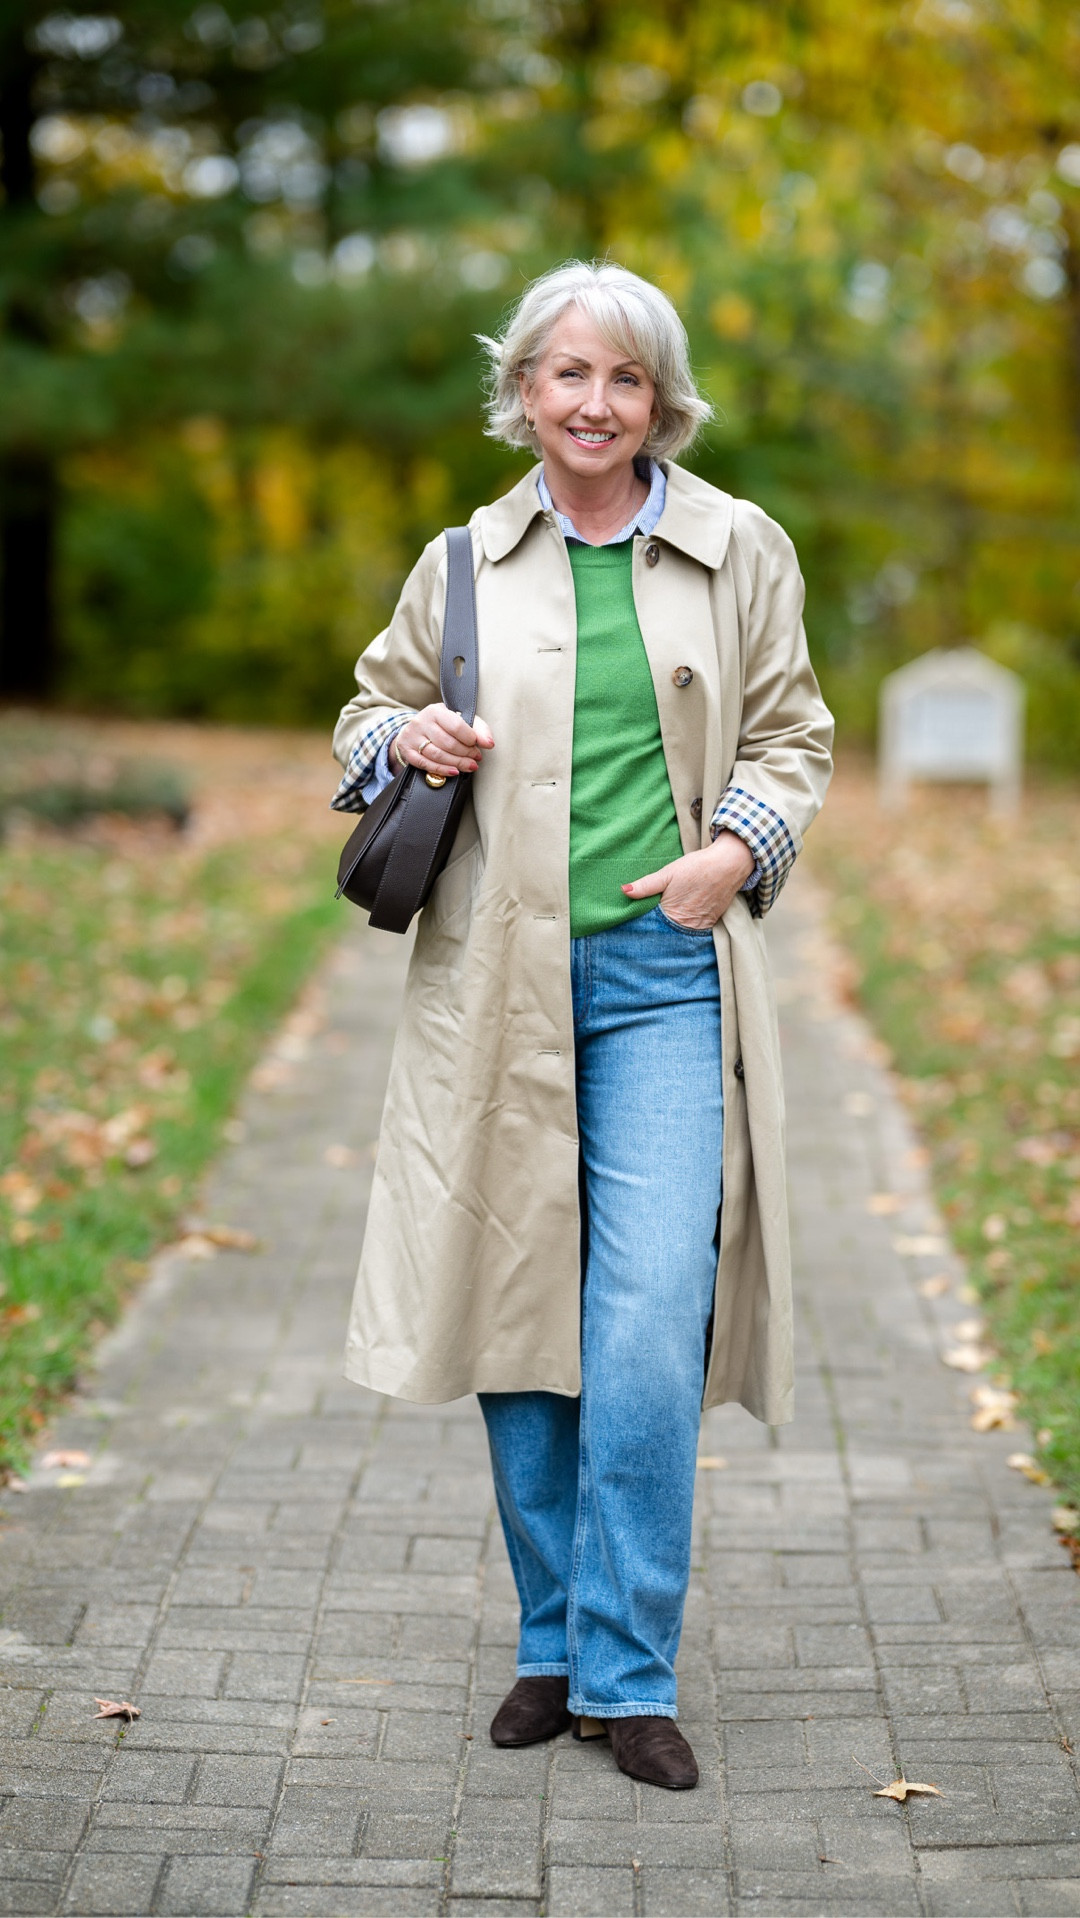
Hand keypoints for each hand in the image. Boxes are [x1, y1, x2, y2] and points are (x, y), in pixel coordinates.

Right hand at [395, 704, 493, 777]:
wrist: (416, 730)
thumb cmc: (443, 724)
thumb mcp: (459, 719)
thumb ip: (478, 728)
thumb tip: (489, 743)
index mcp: (435, 711)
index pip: (456, 726)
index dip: (470, 739)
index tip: (478, 745)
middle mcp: (421, 722)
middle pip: (448, 743)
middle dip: (466, 753)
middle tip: (476, 758)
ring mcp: (412, 737)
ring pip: (437, 755)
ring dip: (457, 763)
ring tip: (469, 766)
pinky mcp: (407, 751)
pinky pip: (425, 764)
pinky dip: (442, 770)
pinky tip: (454, 771)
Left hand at [622, 831, 755, 929]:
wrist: (729, 863)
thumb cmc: (697, 867)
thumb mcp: (668, 873)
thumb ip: (646, 885)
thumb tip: (624, 891)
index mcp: (673, 915)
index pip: (653, 928)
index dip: (644, 927)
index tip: (634, 926)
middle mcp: (688, 925)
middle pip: (668, 933)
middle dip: (658, 931)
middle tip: (644, 929)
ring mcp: (701, 925)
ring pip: (681, 932)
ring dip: (673, 930)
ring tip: (663, 924)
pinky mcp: (711, 922)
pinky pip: (695, 929)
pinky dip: (686, 926)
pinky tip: (681, 918)